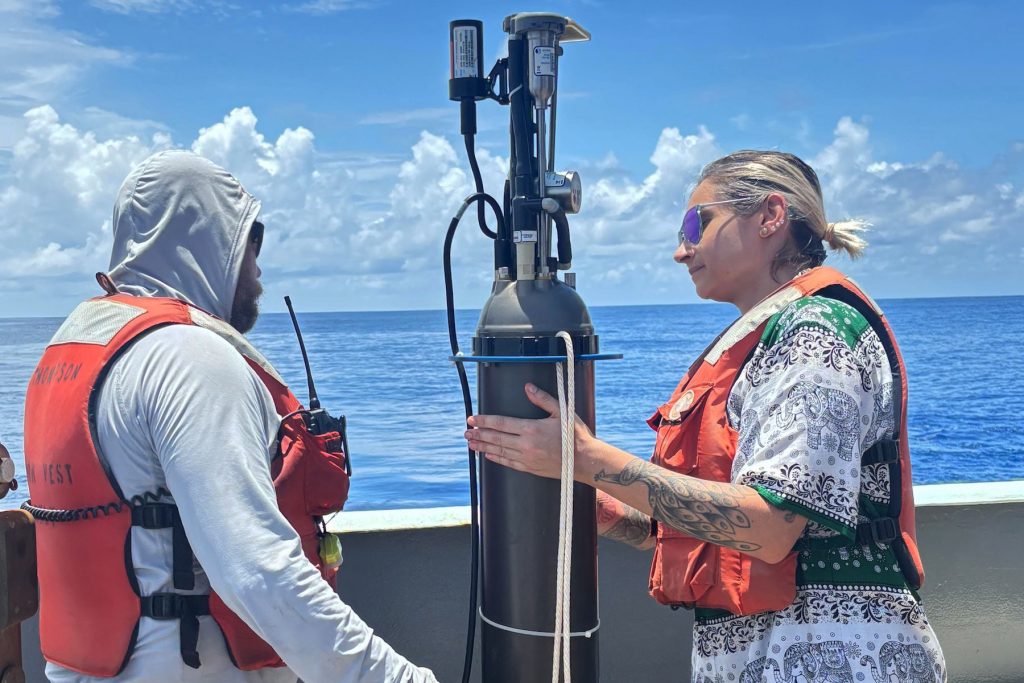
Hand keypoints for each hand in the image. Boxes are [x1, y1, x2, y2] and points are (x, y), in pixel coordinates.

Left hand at [464, 383, 593, 479]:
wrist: (586, 461)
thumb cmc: (575, 435)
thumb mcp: (562, 411)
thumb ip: (543, 399)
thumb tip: (528, 387)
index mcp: (531, 429)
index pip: (501, 423)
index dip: (484, 421)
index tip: (472, 419)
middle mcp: (526, 445)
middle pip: (496, 438)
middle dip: (479, 434)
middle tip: (465, 432)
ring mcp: (527, 458)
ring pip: (499, 451)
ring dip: (483, 447)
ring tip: (470, 443)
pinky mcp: (531, 468)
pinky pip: (508, 463)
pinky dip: (496, 458)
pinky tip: (488, 455)